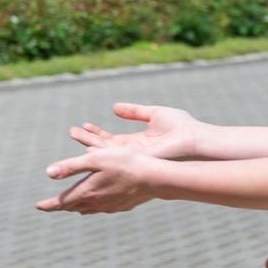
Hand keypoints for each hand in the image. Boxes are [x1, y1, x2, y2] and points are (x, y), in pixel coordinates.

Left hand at [36, 145, 161, 213]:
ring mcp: (110, 206)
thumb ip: (70, 166)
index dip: (48, 205)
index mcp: (86, 192)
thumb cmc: (125, 163)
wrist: (155, 178)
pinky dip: (93, 206)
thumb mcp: (94, 159)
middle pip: (73, 207)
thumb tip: (48, 173)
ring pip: (87, 209)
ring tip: (70, 205)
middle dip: (60, 206)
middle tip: (50, 206)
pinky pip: (102, 209)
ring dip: (76, 207)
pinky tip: (96, 204)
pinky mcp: (122, 206)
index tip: (37, 206)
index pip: (61, 202)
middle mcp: (96, 203)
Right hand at [67, 102, 203, 160]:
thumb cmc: (181, 127)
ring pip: (106, 152)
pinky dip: (101, 153)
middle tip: (71, 131)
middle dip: (88, 139)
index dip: (96, 133)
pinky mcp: (138, 160)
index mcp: (137, 142)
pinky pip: (116, 157)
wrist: (196, 139)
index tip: (83, 125)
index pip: (111, 140)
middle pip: (104, 147)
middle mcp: (132, 153)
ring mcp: (134, 158)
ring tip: (74, 134)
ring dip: (89, 144)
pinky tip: (88, 148)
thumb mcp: (153, 113)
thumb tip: (114, 107)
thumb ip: (134, 111)